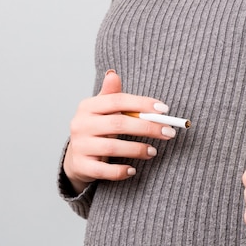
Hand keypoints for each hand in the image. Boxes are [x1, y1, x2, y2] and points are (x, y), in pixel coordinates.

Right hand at [63, 70, 175, 193]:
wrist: (76, 159)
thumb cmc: (96, 131)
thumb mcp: (101, 111)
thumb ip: (111, 95)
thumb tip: (113, 74)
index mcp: (87, 107)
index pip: (117, 101)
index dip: (142, 104)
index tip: (164, 111)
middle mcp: (80, 124)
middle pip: (118, 123)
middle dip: (147, 128)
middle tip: (168, 133)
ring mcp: (80, 146)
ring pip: (113, 147)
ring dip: (137, 149)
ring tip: (153, 152)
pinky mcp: (82, 166)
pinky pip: (104, 170)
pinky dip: (121, 171)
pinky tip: (132, 170)